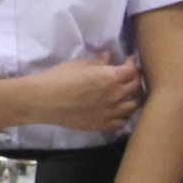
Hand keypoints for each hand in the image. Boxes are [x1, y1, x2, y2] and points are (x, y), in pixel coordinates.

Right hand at [24, 52, 145, 132]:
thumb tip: (108, 58)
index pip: (132, 70)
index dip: (132, 63)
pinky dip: (124, 116)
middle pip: (136, 87)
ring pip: (133, 106)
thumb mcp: (79, 64)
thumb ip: (97, 62)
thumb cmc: (60, 78)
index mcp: (111, 77)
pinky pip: (122, 122)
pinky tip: (119, 112)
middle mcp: (116, 95)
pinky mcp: (102, 124)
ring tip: (129, 95)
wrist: (46, 101)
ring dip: (133, 99)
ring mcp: (111, 112)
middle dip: (135, 79)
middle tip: (131, 76)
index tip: (129, 60)